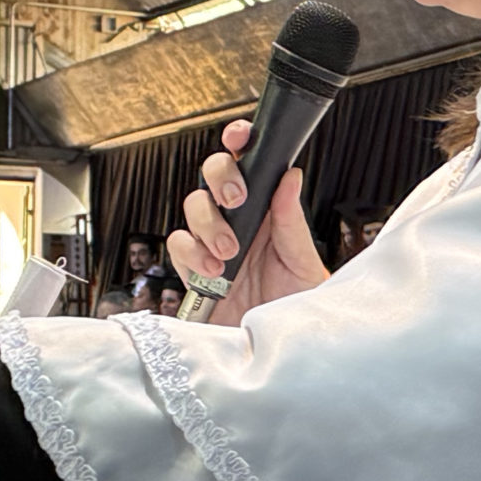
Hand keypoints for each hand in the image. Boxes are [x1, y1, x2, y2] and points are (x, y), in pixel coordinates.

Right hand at [167, 118, 328, 322]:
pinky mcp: (194, 268)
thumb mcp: (301, 259)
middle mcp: (235, 219)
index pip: (246, 163)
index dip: (237, 141)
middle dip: (220, 179)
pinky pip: (178, 247)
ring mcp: (211, 241)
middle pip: (211, 175)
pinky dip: (192, 255)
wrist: (278, 344)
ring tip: (229, 251)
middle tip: (237, 199)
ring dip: (208, 224)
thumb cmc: (294, 298)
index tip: (240, 136)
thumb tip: (291, 177)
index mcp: (264, 207)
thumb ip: (292, 220)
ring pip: (192, 208)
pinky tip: (213, 270)